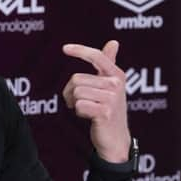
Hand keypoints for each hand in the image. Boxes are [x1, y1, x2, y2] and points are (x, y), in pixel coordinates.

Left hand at [62, 40, 130, 162]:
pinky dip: (78, 112)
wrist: (115, 138)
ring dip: (74, 103)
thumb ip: (109, 63)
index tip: (64, 48)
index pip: (97, 56)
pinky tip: (89, 117)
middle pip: (77, 79)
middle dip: (70, 92)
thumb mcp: (110, 85)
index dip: (80, 50)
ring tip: (85, 109)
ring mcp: (112, 99)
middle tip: (78, 102)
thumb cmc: (109, 109)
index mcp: (116, 75)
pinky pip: (79, 105)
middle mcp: (116, 84)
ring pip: (76, 93)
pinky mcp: (105, 113)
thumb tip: (114, 42)